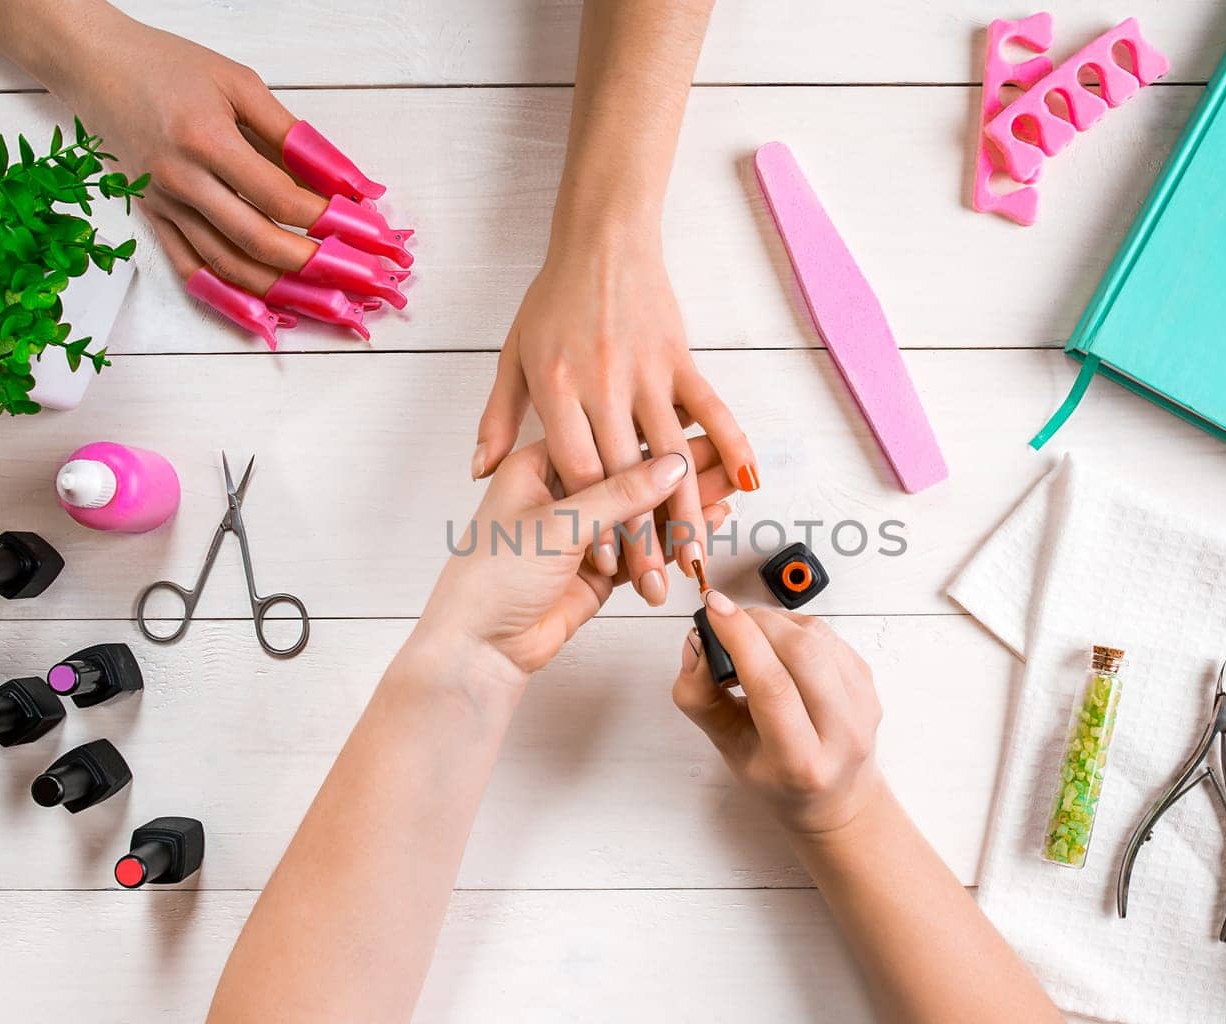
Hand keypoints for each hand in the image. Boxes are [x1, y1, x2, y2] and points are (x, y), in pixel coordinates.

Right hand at [36, 6, 327, 291]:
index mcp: (205, 140)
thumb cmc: (169, 66)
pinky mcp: (151, 218)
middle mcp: (181, 180)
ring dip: (279, 287)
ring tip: (320, 296)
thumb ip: (291, 136)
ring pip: (227, 264)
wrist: (95, 65)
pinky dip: (229, 293)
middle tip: (350, 272)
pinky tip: (263, 307)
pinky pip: (191, 268)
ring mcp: (163, 205)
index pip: (279, 197)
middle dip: (311, 262)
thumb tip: (342, 179)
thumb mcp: (240, 85)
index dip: (324, 218)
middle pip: (257, 241)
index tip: (359, 226)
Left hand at [416, 435, 737, 694]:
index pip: (608, 439)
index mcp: (541, 465)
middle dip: (681, 470)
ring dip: (684, 505)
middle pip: (633, 476)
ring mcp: (583, 533)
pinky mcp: (599, 570)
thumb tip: (671, 465)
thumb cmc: (493, 575)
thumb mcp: (560, 522)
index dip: (653, 434)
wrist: (478, 644)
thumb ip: (620, 493)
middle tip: (726, 459)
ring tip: (729, 489)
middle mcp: (563, 494)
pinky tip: (707, 523)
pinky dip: (675, 538)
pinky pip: (645, 549)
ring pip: (644, 513)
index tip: (695, 425)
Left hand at [474, 232, 757, 606]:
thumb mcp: (512, 358)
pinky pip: (709, 409)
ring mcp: (643, 371)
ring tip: (697, 555)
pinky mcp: (679, 358)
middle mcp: (599, 383)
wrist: (600, 237)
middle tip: (659, 583)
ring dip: (687, 509)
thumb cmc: (551, 298)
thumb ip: (499, 418)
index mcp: (554, 389)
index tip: (609, 566)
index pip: (578, 472)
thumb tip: (479, 468)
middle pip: (624, 476)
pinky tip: (746, 481)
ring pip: (669, 455)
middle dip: (643, 536)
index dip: (594, 522)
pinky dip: (732, 444)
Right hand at [672, 593, 885, 835]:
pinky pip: (829, 636)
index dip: (740, 639)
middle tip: (727, 621)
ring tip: (750, 635)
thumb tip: (697, 645)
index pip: (772, 687)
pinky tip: (778, 644)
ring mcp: (863, 705)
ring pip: (817, 636)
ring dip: (775, 622)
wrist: (834, 797)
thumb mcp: (728, 749)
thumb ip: (701, 699)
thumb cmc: (778, 778)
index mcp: (801, 762)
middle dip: (757, 622)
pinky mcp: (869, 681)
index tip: (714, 610)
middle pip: (802, 653)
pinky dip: (795, 628)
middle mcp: (842, 734)